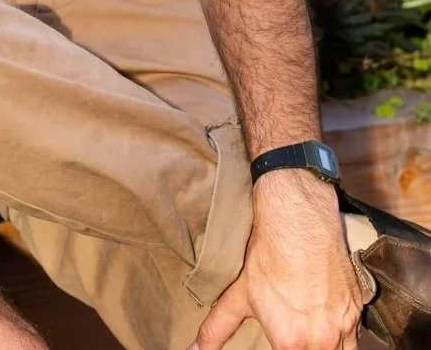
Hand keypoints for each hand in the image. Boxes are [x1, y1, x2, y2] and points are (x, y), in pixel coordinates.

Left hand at [192, 170, 363, 349]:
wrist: (298, 218)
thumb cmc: (265, 255)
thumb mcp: (237, 294)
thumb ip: (217, 328)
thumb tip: (196, 349)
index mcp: (290, 341)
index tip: (278, 343)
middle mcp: (323, 340)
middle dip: (301, 349)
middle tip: (290, 339)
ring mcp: (345, 326)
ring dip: (324, 348)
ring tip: (306, 336)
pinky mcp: (359, 311)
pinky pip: (354, 340)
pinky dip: (341, 341)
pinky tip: (325, 328)